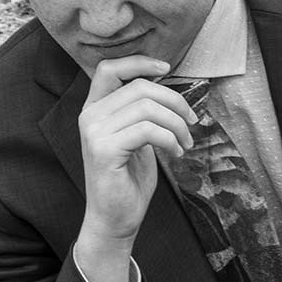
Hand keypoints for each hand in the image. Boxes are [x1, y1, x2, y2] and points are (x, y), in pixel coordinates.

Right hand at [75, 56, 196, 281]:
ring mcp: (94, 132)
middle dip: (175, 101)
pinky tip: (176, 153)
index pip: (109, 69)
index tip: (167, 68)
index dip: (140, 62)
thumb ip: (142, 112)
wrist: (115, 219)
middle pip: (140, 87)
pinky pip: (149, 130)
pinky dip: (171, 140)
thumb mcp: (137, 138)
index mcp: (94, 109)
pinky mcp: (104, 150)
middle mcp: (89, 116)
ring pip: (148, 108)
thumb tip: (169, 90)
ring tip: (186, 143)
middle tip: (192, 122)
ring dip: (177, 124)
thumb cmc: (128, 180)